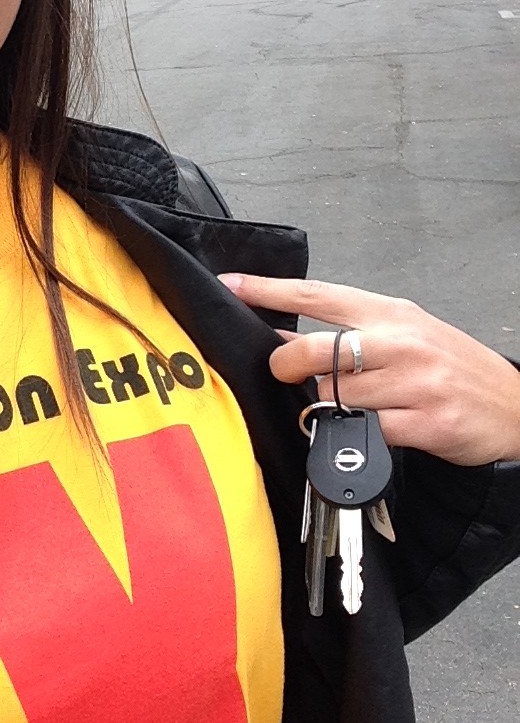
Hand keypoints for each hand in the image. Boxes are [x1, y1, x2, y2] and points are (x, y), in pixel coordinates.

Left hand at [218, 273, 519, 466]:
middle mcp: (401, 342)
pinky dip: (354, 436)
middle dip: (287, 365)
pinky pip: (366, 431)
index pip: (317, 294)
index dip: (268, 291)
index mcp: (391, 314)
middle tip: (284, 374)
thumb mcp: (403, 337)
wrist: (515, 409)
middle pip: (316, 349)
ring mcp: (415, 382)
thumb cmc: (452, 370)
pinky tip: (366, 433)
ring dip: (324, 408)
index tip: (232, 286)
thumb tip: (282, 340)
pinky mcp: (425, 422)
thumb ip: (348, 336)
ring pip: (336, 396)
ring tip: (341, 409)